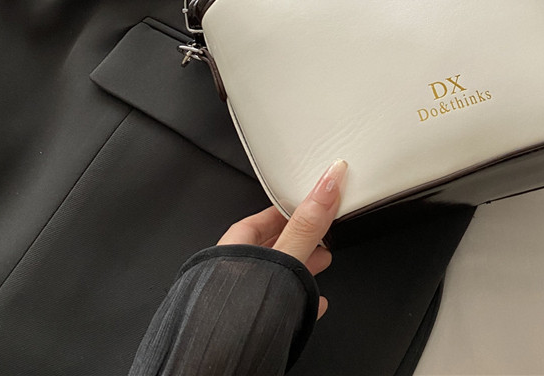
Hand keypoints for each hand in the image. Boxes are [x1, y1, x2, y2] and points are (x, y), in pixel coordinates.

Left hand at [216, 159, 347, 318]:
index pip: (265, 218)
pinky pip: (278, 303)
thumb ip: (306, 225)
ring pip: (275, 275)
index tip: (313, 202)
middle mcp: (234, 272)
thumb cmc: (237, 316)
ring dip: (301, 268)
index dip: (292, 209)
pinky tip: (314, 303)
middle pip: (272, 246)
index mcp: (235, 249)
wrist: (217, 369)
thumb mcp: (283, 258)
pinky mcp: (250, 323)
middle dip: (302, 239)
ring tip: (322, 264)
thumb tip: (326, 185)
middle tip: (324, 233)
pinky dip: (299, 297)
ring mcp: (241, 300)